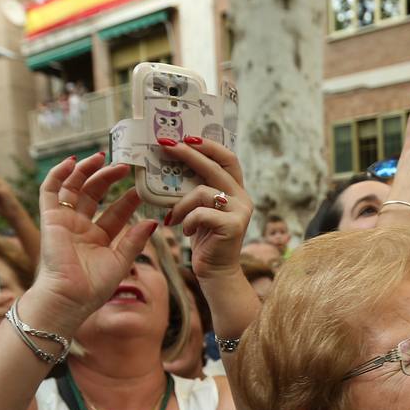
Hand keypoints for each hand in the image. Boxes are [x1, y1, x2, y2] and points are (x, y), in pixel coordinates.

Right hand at [29, 152, 157, 330]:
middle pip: (95, 194)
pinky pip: (50, 190)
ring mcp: (65, 221)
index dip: (127, 198)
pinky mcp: (49, 218)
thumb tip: (152, 222)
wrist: (70, 297)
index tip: (141, 187)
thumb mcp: (122, 261)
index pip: (115, 212)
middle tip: (125, 166)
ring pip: (74, 187)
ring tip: (103, 157)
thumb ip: (135, 241)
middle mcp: (81, 227)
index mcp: (99, 239)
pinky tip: (72, 161)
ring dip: (87, 170)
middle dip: (109, 178)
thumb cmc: (94, 287)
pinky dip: (58, 174)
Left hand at [159, 137, 253, 281]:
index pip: (227, 158)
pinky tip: (184, 232)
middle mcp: (242, 197)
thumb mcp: (199, 209)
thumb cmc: (204, 240)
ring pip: (202, 192)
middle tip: (166, 145)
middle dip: (189, 154)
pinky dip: (187, 221)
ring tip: (173, 218)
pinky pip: (200, 213)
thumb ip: (196, 189)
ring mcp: (240, 211)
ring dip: (181, 204)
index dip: (208, 145)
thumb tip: (172, 165)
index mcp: (236, 190)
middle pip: (215, 166)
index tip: (186, 137)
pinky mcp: (233, 226)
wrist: (216, 272)